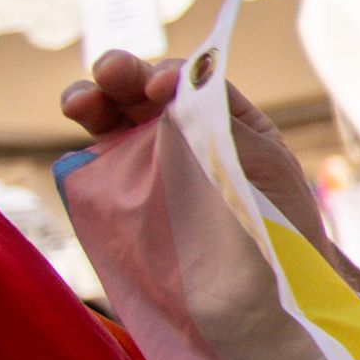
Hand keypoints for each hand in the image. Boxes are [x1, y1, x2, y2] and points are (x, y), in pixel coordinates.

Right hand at [62, 50, 329, 258]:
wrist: (271, 288)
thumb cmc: (283, 222)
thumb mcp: (266, 166)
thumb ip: (225, 128)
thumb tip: (182, 95)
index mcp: (223, 118)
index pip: (190, 83)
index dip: (171, 76)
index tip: (161, 87)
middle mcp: (181, 134)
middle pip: (143, 94)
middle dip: (124, 74)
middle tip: (110, 70)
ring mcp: (149, 166)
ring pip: (112, 122)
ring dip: (92, 102)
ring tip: (79, 101)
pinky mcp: (124, 202)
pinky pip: (98, 171)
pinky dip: (82, 153)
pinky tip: (76, 148)